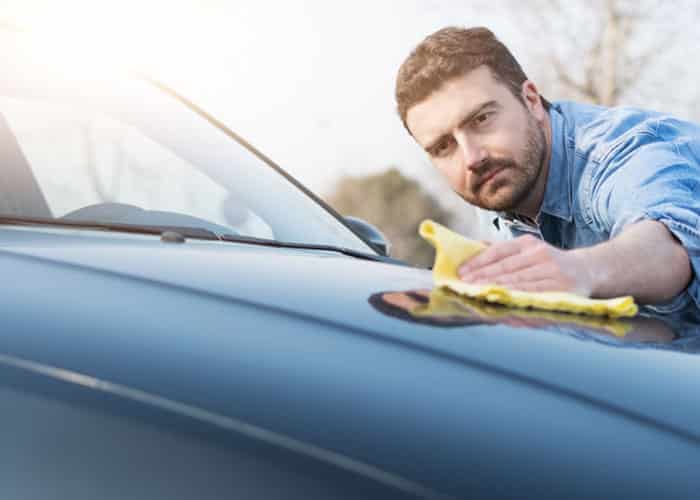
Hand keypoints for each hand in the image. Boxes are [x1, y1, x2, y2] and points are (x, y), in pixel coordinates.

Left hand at [457, 234, 593, 294]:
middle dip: (482, 279)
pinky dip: (516, 302)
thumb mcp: (527, 249)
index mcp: (528, 243)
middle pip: (506, 269)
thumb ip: (502, 250)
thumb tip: (473, 247)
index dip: (478, 262)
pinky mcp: (561, 290)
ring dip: (496, 291)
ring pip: (518, 284)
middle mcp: (541, 255)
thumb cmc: (548, 262)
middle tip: (463, 286)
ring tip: (476, 295)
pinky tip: (501, 306)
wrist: (587, 271)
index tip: (461, 272)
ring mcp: (552, 272)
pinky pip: (534, 297)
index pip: (498, 251)